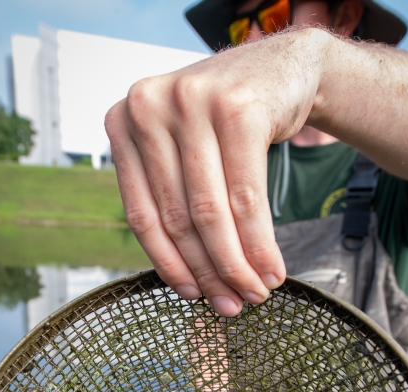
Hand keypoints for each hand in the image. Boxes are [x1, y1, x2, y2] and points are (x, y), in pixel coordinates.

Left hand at [105, 28, 328, 315]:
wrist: (284, 70)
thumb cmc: (227, 123)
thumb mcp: (183, 150)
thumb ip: (169, 196)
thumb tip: (185, 280)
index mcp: (124, 122)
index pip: (142, 215)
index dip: (169, 266)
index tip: (194, 297)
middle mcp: (148, 106)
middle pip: (177, 218)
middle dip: (208, 272)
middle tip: (232, 305)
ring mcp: (191, 102)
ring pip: (211, 213)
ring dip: (236, 266)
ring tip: (255, 294)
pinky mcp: (237, 109)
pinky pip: (247, 200)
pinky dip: (260, 245)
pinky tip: (273, 271)